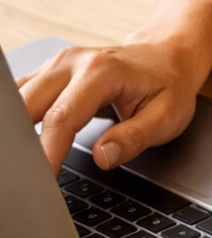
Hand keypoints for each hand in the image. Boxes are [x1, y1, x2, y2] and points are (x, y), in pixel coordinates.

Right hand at [17, 39, 206, 175]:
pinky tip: (21, 144)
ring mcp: (56, 64)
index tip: (42, 181)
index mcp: (101, 71)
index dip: (47, 153)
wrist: (168, 57)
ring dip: (15, 132)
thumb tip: (104, 157)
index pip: (62, 118)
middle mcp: (71, 62)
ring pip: (17, 100)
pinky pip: (20, 95)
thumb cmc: (169, 85)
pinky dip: (17, 120)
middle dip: (21, 144)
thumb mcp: (167, 116)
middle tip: (25, 179)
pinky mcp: (48, 72)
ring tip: (21, 165)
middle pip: (26, 106)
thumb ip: (135, 138)